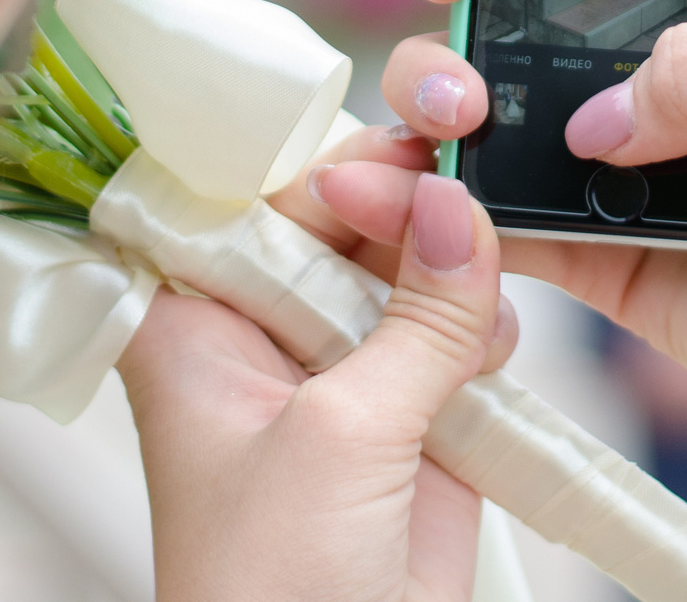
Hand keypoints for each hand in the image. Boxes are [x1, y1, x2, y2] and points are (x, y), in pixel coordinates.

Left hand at [118, 120, 519, 601]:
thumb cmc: (270, 598)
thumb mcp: (343, 439)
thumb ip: (415, 318)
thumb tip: (458, 208)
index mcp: (196, 323)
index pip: (255, 193)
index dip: (327, 157)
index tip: (406, 132)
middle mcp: (262, 337)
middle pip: (339, 219)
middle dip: (406, 198)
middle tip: (463, 184)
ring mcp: (339, 378)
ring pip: (407, 270)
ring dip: (454, 262)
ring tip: (479, 281)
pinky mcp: (409, 422)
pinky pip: (454, 337)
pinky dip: (483, 327)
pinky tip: (491, 343)